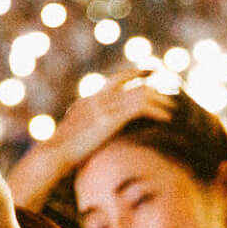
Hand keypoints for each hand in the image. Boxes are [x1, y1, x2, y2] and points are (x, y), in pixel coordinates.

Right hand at [50, 73, 174, 165]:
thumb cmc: (60, 153)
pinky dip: (157, 111)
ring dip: (158, 97)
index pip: (110, 82)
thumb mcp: (72, 138)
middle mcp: (96, 98)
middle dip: (143, 74)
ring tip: (172, 104)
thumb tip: (87, 139)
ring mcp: (104, 106)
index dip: (128, 77)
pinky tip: (167, 118)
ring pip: (138, 92)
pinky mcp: (111, 117)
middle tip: (159, 73)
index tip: (141, 75)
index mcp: (87, 101)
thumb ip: (83, 132)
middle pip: (124, 78)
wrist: (54, 154)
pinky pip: (141, 107)